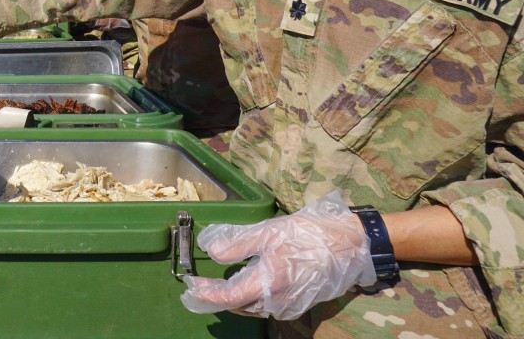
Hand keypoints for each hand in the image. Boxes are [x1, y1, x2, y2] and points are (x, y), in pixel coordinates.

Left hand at [180, 190, 376, 320]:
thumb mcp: (269, 232)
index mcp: (270, 282)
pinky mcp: (299, 304)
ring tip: (215, 286)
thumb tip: (214, 253)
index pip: (230, 297)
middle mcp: (279, 301)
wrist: (350, 245)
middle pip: (239, 306)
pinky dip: (250, 299)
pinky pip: (267, 307)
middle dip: (216, 298)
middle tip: (198, 287)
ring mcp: (291, 305)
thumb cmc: (308, 234)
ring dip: (233, 299)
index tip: (191, 288)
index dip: (208, 295)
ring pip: (253, 308)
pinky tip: (244, 285)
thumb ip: (239, 245)